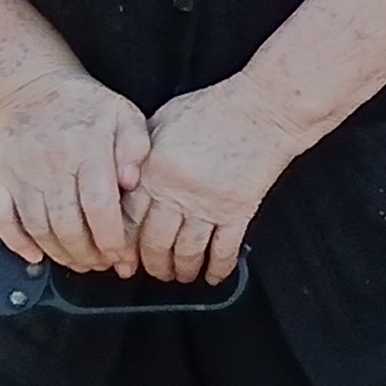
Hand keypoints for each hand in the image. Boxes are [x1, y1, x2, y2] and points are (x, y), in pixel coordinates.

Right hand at [0, 76, 154, 273]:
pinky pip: (1, 219)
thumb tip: (132, 181)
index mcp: (87, 150)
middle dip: (87, 254)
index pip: (99, 206)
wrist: (31, 88)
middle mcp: (52, 165)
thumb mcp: (123, 114)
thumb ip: (136, 147)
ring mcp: (21, 174)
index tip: (120, 254)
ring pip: (38, 228)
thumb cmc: (83, 105)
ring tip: (78, 261)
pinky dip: (16, 243)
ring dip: (59, 253)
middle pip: (68, 225)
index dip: (111, 238)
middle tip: (102, 262)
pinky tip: (34, 255)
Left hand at [132, 83, 306, 284]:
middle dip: (151, 264)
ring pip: (186, 252)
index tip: (122, 257)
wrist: (262, 109)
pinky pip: (224, 249)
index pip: (128, 219)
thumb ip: (142, 151)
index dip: (123, 244)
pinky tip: (213, 276)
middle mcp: (177, 192)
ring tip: (179, 276)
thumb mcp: (163, 120)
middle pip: (154, 243)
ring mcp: (208, 204)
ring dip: (181, 270)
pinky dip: (217, 268)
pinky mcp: (238, 210)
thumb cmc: (214, 109)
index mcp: (153, 171)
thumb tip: (127, 178)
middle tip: (151, 271)